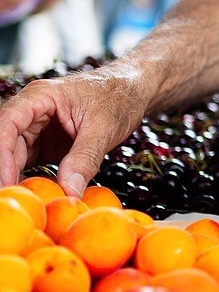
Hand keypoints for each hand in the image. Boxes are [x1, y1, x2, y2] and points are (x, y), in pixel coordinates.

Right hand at [0, 65, 149, 194]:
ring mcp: (37, 127)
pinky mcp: (45, 142)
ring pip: (15, 156)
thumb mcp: (104, 129)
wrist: (134, 91)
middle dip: (7, 171)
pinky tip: (38, 196)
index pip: (7, 124)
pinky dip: (31, 179)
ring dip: (17, 177)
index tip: (7, 182)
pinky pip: (30, 163)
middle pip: (6, 142)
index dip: (3, 155)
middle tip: (13, 197)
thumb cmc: (120, 97)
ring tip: (27, 200)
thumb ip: (84, 159)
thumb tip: (69, 191)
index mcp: (40, 96)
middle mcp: (33, 110)